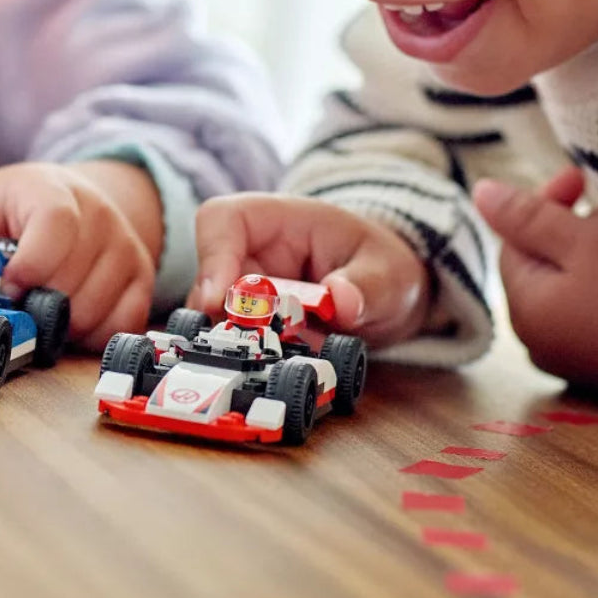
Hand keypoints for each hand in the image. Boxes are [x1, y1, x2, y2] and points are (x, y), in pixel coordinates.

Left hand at [0, 161, 159, 350]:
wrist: (72, 200)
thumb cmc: (12, 208)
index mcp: (52, 191)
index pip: (56, 224)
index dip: (31, 264)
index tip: (8, 285)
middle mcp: (99, 216)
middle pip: (73, 277)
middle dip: (35, 302)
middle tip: (14, 302)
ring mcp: (125, 247)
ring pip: (95, 308)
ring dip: (59, 324)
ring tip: (39, 307)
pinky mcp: (141, 278)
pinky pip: (121, 324)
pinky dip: (90, 335)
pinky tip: (69, 320)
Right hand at [187, 193, 430, 347]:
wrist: (385, 293)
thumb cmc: (381, 266)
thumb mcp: (389, 273)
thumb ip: (369, 285)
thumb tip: (342, 300)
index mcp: (276, 220)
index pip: (221, 220)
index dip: (212, 257)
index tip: (218, 300)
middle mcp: (250, 255)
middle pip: (209, 281)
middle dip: (224, 319)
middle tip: (256, 350)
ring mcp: (246, 295)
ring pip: (214, 321)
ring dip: (239, 348)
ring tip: (278, 366)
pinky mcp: (252, 330)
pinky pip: (235, 348)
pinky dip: (251, 366)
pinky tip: (279, 377)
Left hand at [473, 166, 597, 396]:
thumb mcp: (582, 239)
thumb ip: (526, 216)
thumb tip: (478, 193)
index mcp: (523, 311)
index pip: (513, 241)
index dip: (542, 204)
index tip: (577, 178)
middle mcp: (540, 343)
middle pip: (542, 265)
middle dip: (570, 228)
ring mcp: (575, 359)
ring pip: (571, 286)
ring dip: (592, 255)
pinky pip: (596, 313)